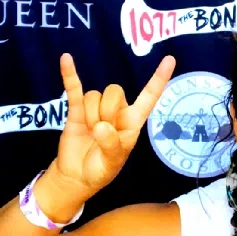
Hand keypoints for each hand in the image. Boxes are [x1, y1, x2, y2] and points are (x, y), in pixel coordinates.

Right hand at [50, 52, 176, 200]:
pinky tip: (66, 59)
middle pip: (114, 91)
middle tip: (101, 132)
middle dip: (106, 111)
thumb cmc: (101, 169)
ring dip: (91, 114)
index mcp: (132, 121)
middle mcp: (117, 111)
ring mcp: (96, 109)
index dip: (159, 79)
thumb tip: (102, 126)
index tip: (170, 59)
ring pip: (94, 95)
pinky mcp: (77, 110)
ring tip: (90, 133)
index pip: (149, 96)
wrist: (76, 176)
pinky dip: (69, 74)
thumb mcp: (111, 163)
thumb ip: (111, 145)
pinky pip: (74, 88)